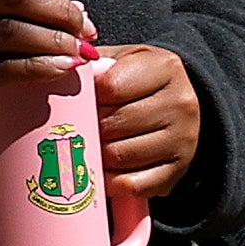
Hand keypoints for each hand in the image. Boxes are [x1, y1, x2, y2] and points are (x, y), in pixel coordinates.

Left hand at [94, 42, 200, 203]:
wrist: (176, 104)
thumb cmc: (139, 81)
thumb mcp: (121, 60)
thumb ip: (94, 65)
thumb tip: (62, 74)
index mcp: (165, 68)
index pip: (111, 86)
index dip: (86, 97)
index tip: (80, 100)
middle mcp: (180, 103)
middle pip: (114, 124)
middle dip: (90, 128)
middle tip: (81, 126)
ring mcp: (182, 141)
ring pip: (119, 156)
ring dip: (96, 155)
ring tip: (91, 145)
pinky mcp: (176, 172)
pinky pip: (131, 185)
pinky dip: (110, 182)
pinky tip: (103, 170)